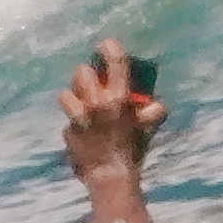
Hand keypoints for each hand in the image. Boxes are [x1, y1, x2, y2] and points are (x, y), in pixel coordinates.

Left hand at [57, 39, 165, 178]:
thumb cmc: (132, 151)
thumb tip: (156, 105)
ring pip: (66, 93)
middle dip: (85, 76)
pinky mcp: (67, 130)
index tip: (106, 44)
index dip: (110, 49)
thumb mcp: (146, 130)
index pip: (115, 63)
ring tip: (82, 108)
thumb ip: (151, 114)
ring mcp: (78, 116)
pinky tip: (82, 134)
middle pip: (81, 72)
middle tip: (92, 85)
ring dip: (73, 98)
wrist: (110, 177)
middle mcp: (96, 103)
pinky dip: (73, 124)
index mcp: (118, 99)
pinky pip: (67, 120)